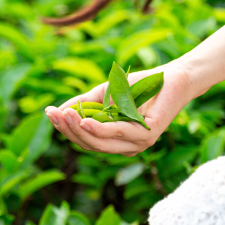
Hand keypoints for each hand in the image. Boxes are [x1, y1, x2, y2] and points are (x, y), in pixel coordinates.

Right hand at [44, 63, 194, 156]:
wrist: (174, 76)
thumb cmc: (140, 86)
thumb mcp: (105, 94)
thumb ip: (84, 104)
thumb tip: (58, 111)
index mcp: (115, 141)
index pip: (85, 140)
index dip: (66, 129)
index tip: (50, 114)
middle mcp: (126, 148)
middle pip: (90, 144)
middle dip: (69, 130)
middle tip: (55, 115)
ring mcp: (138, 144)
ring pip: (101, 143)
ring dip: (80, 130)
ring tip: (66, 116)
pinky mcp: (149, 135)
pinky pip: (117, 134)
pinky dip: (99, 128)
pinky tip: (85, 121)